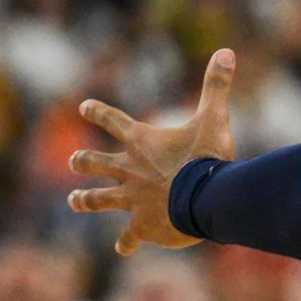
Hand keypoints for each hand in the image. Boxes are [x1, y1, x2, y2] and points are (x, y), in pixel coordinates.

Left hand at [68, 49, 238, 255]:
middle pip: (97, 163)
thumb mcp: (213, 117)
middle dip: (84, 162)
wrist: (203, 198)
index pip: (113, 121)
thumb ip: (216, 86)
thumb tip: (226, 51)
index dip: (98, 112)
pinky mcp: (142, 225)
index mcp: (142, 143)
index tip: (83, 107)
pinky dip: (127, 243)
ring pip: (100, 199)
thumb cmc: (207, 158)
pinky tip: (123, 249)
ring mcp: (132, 199)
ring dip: (86, 199)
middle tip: (74, 160)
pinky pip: (130, 236)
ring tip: (75, 200)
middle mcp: (129, 170)